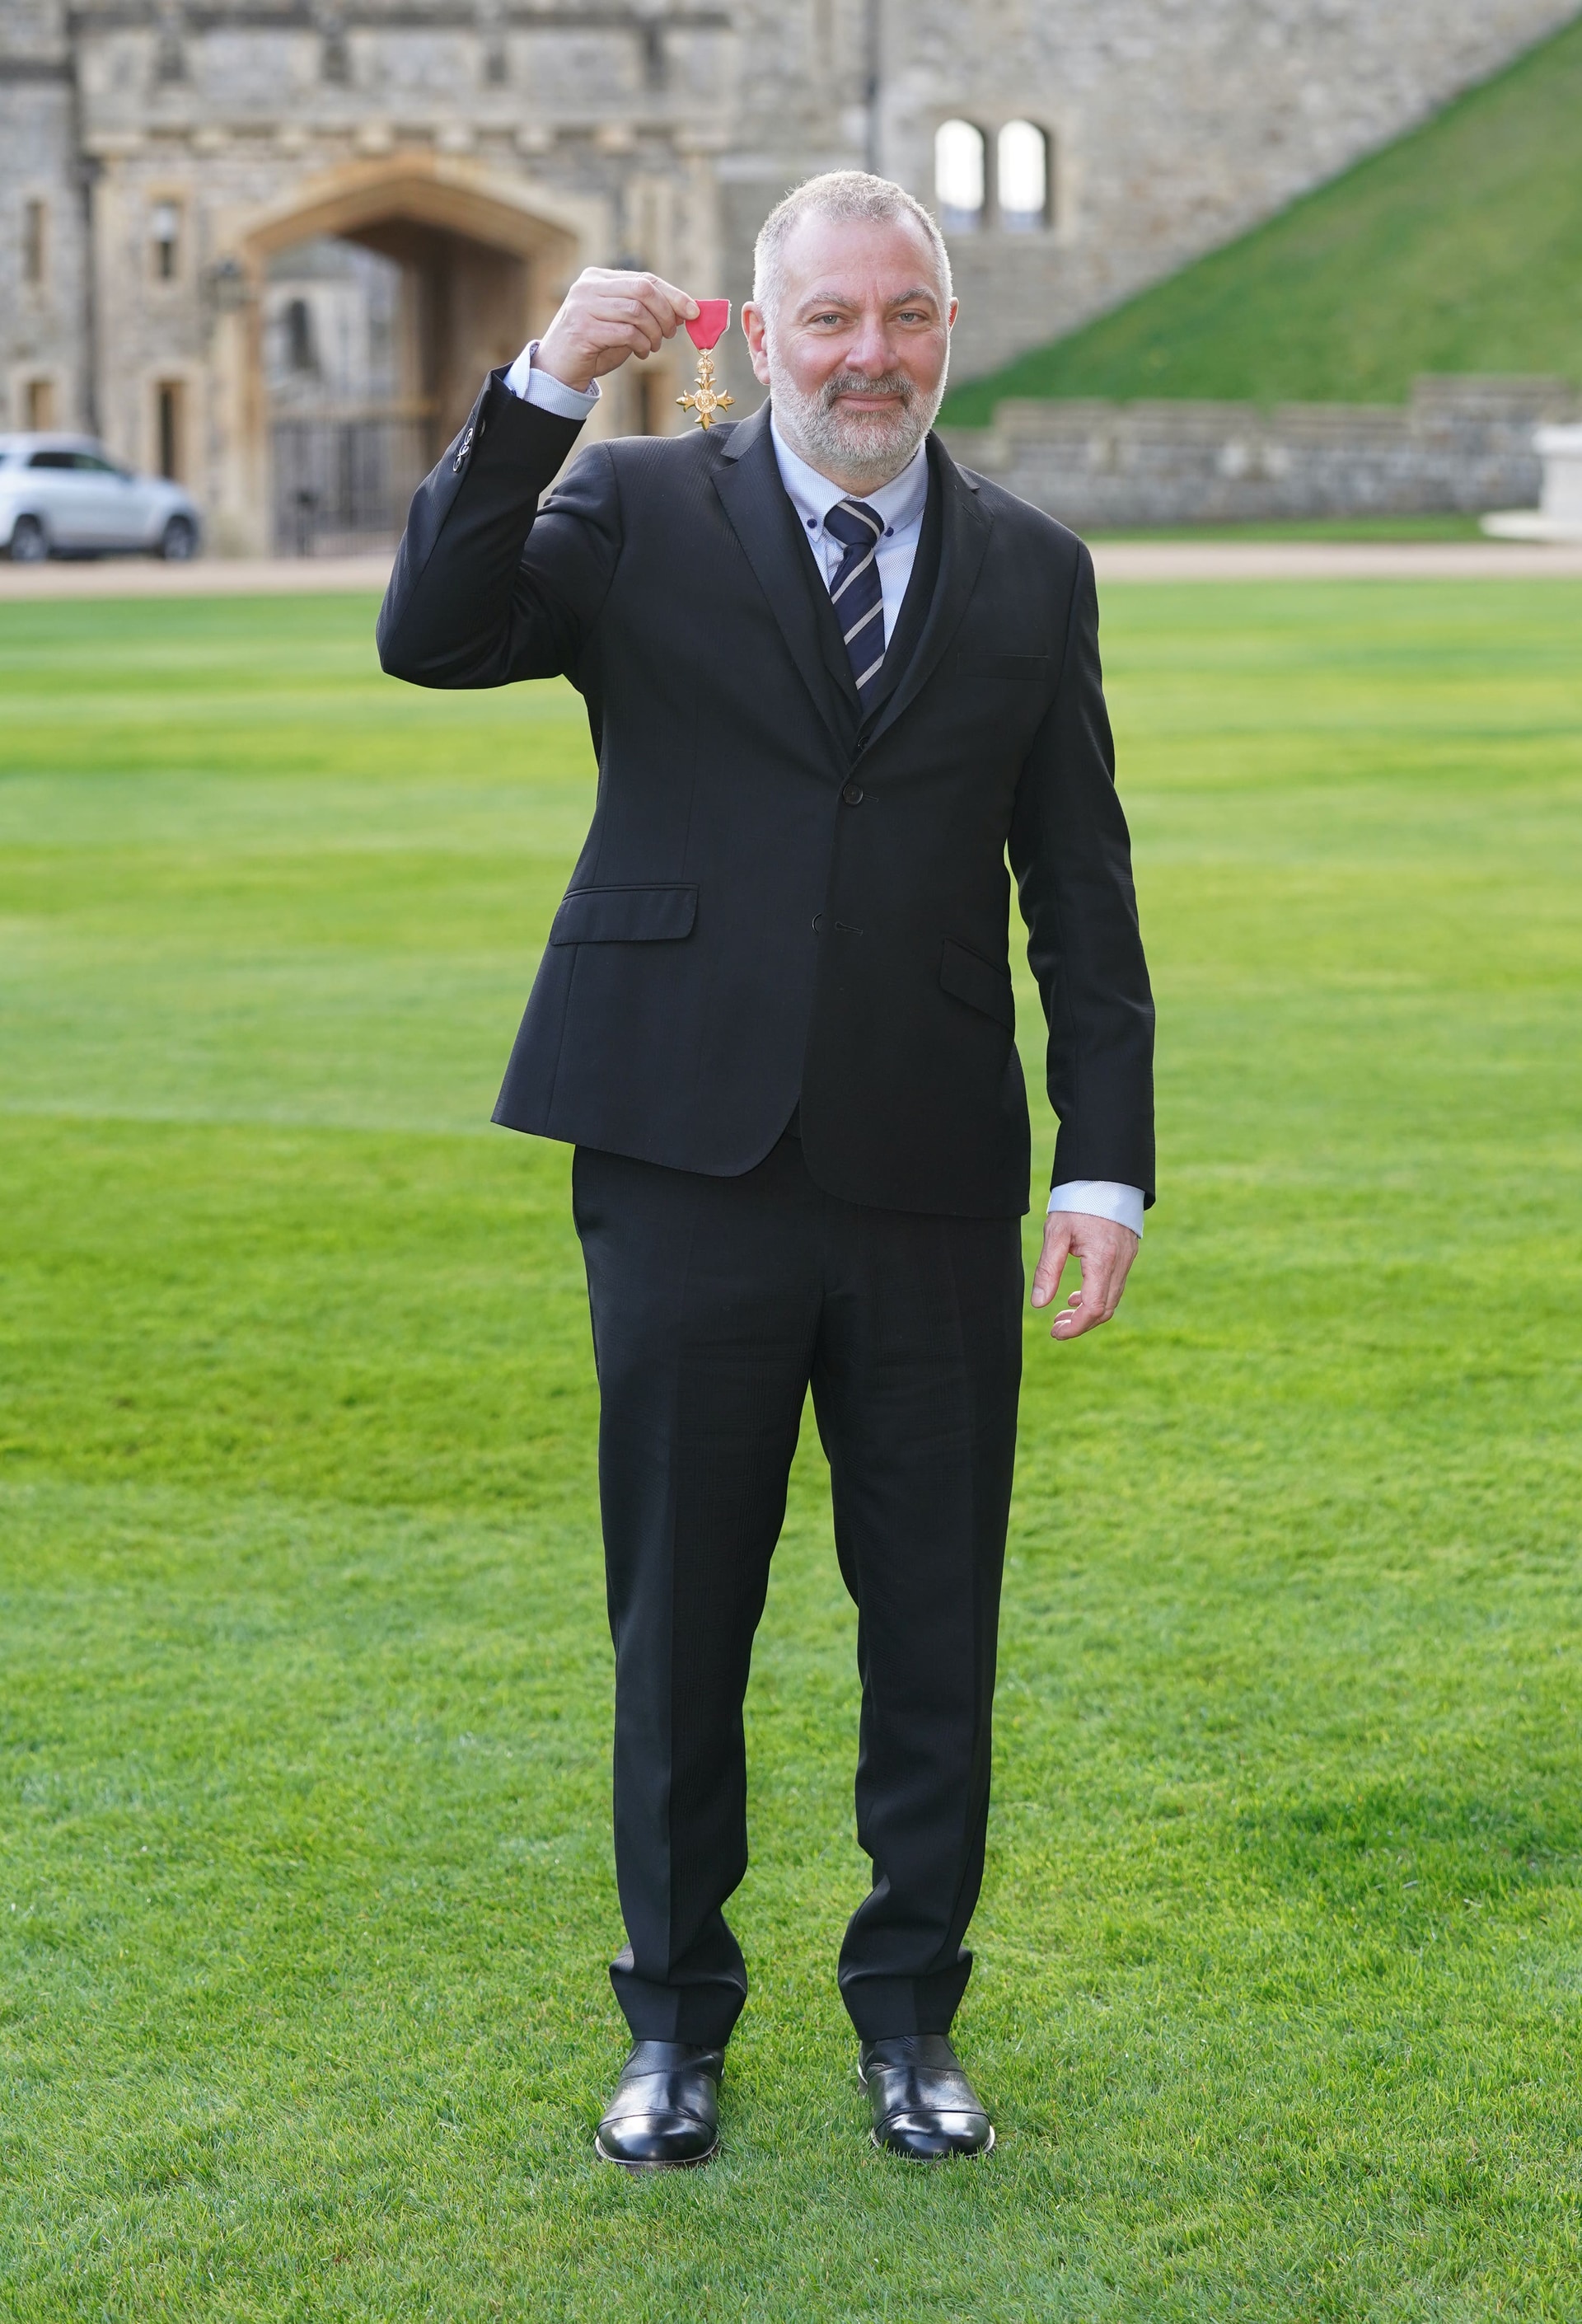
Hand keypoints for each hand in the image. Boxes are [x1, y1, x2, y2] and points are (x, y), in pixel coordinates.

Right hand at [535, 268, 699, 393]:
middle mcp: (588, 286)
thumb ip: (645, 312)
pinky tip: (641, 353)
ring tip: (653, 347)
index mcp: (598, 278)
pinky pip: (626, 332)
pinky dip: (641, 344)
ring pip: (636, 311)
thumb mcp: (622, 323)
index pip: (644, 279)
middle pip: (643, 290)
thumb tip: (686, 310)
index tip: (694, 311)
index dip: (673, 295)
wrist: (558, 370)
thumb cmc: (594, 346)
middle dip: (666, 313)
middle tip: (670, 334)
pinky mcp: (583, 329)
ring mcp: (583, 306)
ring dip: (654, 333)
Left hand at [1031, 1210, 1138, 1341]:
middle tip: (1055, 1327)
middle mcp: (1120, 1263)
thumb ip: (1048, 1270)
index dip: (1075, 1328)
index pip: (1093, 1309)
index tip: (1054, 1332)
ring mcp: (1127, 1259)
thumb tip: (1039, 1304)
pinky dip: (1097, 1296)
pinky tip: (1076, 1296)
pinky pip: (1115, 1285)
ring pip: (1112, 1299)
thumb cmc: (1079, 1201)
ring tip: (1063, 1314)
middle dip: (1081, 1325)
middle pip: (1105, 1310)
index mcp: (1103, 1261)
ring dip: (1089, 1312)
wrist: (1107, 1175)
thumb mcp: (1056, 1233)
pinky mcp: (1128, 1253)